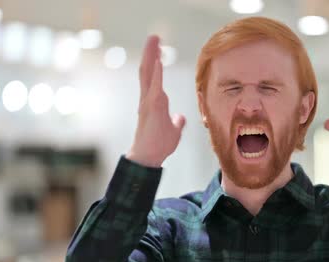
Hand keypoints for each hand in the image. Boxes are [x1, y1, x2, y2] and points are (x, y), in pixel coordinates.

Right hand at [126, 36, 185, 167]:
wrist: (149, 157)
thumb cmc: (159, 145)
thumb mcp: (173, 130)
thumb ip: (176, 122)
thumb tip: (180, 117)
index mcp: (153, 102)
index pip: (153, 77)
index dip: (155, 62)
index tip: (159, 49)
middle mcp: (148, 99)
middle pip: (148, 70)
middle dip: (151, 52)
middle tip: (154, 37)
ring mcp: (148, 102)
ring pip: (148, 74)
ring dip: (151, 56)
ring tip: (154, 40)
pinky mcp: (152, 108)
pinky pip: (154, 87)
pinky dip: (156, 73)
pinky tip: (158, 60)